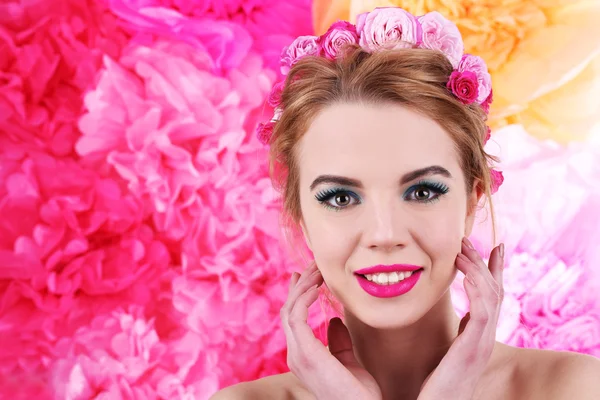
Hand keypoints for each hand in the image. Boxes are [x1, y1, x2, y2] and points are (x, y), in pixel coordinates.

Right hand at [280, 262, 381, 399]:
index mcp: (304, 356)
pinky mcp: (305, 353)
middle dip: (300, 285)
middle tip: (313, 264)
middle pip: (288, 310)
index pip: (294, 319)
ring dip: (303, 286)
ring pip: (290, 310)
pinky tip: (318, 285)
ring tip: (317, 269)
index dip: (298, 294)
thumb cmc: (360, 395)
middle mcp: (296, 355)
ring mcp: (298, 355)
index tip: (306, 275)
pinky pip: (296, 316)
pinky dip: (304, 297)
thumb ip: (339, 342)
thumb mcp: (350, 363)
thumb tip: (333, 320)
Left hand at [418, 238, 504, 399]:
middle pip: (494, 291)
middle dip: (482, 263)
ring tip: (463, 250)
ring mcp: (482, 343)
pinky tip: (468, 273)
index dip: (493, 271)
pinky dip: (478, 290)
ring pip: (491, 297)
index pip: (491, 297)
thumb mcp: (446, 352)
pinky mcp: (473, 349)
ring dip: (478, 270)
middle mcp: (485, 337)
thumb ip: (452, 332)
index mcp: (478, 336)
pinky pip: (483, 313)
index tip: (493, 247)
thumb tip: (448, 314)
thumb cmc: (436, 386)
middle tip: (468, 241)